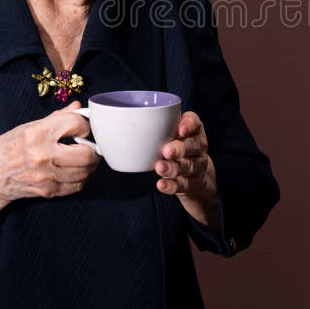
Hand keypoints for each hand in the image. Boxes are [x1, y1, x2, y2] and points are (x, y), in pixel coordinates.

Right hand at [0, 100, 100, 200]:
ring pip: (84, 172)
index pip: (75, 124)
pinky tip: (76, 171)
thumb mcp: (29, 126)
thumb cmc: (9, 147)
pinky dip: (81, 178)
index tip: (83, 128)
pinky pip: (76, 186)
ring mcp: (45, 176)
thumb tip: (78, 106)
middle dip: (94, 150)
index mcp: (37, 134)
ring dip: (90, 165)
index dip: (84, 125)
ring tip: (85, 158)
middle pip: (86, 154)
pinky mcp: (47, 191)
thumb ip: (57, 117)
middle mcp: (42, 155)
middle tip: (91, 146)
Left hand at [155, 112, 219, 228]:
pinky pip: (183, 185)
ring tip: (159, 168)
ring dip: (173, 167)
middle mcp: (198, 147)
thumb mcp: (172, 134)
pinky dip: (172, 185)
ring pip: (188, 166)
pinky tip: (161, 184)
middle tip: (166, 151)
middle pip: (194, 145)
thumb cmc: (178, 147)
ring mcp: (197, 165)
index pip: (196, 123)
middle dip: (180, 148)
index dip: (189, 124)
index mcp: (193, 131)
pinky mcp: (193, 183)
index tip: (180, 129)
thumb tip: (111, 131)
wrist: (198, 176)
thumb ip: (152, 129)